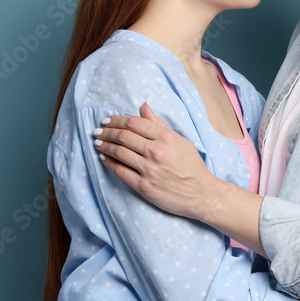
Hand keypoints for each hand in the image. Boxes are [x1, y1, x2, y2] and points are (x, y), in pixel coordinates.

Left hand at [94, 102, 218, 219]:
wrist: (201, 194)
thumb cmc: (192, 166)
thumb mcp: (180, 140)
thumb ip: (159, 124)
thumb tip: (143, 107)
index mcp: (166, 137)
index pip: (134, 123)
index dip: (117, 119)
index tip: (107, 120)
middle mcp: (156, 151)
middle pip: (123, 136)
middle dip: (107, 131)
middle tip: (97, 130)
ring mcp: (149, 169)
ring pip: (119, 152)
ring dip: (105, 146)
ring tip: (97, 142)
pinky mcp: (144, 186)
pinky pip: (120, 171)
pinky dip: (109, 163)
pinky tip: (103, 158)